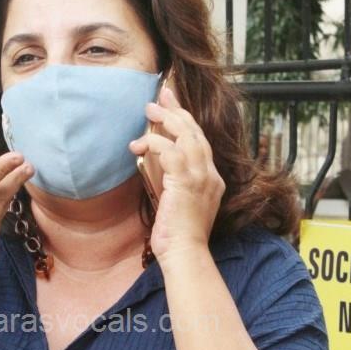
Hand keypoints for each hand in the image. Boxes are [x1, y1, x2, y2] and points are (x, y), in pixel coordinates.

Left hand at [129, 86, 225, 266]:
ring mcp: (201, 177)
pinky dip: (154, 142)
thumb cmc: (177, 236)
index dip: (186, 122)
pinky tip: (139, 144)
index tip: (172, 106)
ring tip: (149, 109)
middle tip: (161, 95)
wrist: (185, 254)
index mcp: (211, 179)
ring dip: (166, 119)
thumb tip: (150, 163)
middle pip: (196, 132)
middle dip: (178, 110)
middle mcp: (210, 175)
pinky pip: (170, 151)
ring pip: (187, 135)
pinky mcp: (187, 182)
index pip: (200, 142)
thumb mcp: (175, 203)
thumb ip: (169, 181)